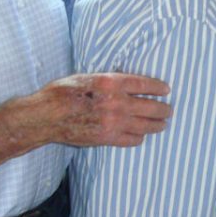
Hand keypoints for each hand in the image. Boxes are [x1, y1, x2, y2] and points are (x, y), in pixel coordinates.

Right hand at [41, 73, 171, 147]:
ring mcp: (113, 122)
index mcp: (111, 82)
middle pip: (151, 106)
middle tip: (168, 110)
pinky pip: (133, 139)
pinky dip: (140, 137)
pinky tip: (141, 134)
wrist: (46, 116)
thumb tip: (129, 84)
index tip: (166, 90)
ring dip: (157, 125)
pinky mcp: (107, 138)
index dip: (159, 87)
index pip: (145, 83)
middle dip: (164, 109)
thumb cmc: (63, 92)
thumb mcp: (88, 76)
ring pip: (146, 125)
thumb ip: (110, 80)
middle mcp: (116, 102)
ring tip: (162, 124)